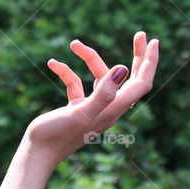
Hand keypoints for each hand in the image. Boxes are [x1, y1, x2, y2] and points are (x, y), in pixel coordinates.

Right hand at [24, 30, 159, 165]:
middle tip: (140, 34)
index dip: (149, 62)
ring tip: (74, 43)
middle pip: (129, 78)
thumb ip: (102, 94)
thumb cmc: (57, 136)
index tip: (153, 41)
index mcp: (114, 108)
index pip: (141, 83)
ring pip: (99, 76)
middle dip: (136, 56)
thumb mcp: (80, 113)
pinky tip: (53, 63)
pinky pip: (76, 84)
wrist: (36, 155)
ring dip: (89, 58)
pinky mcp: (76, 108)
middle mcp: (107, 108)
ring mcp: (92, 108)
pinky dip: (67, 72)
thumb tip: (122, 69)